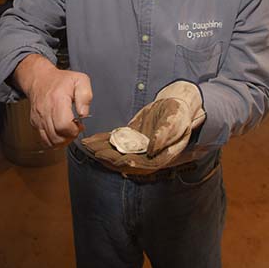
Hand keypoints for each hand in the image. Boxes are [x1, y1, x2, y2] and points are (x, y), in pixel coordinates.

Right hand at [19, 58, 92, 146]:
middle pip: (57, 136)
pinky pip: (44, 140)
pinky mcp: (35, 124)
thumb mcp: (80, 80)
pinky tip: (60, 133)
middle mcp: (46, 111)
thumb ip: (85, 96)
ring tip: (69, 131)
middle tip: (75, 128)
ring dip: (63, 141)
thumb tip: (84, 113)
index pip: (64, 125)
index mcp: (58, 100)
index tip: (79, 124)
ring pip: (50, 141)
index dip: (74, 130)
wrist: (40, 79)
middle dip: (70, 137)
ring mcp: (39, 119)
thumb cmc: (60, 81)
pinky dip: (54, 141)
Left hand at [83, 81, 204, 174]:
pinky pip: (116, 140)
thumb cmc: (180, 115)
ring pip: (118, 151)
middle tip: (94, 152)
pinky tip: (93, 139)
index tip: (114, 159)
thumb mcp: (176, 123)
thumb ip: (164, 136)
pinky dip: (105, 140)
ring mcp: (138, 146)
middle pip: (125, 160)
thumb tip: (152, 150)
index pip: (141, 164)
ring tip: (87, 145)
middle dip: (108, 157)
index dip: (127, 163)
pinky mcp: (132, 137)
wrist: (178, 104)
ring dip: (103, 150)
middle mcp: (147, 155)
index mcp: (160, 156)